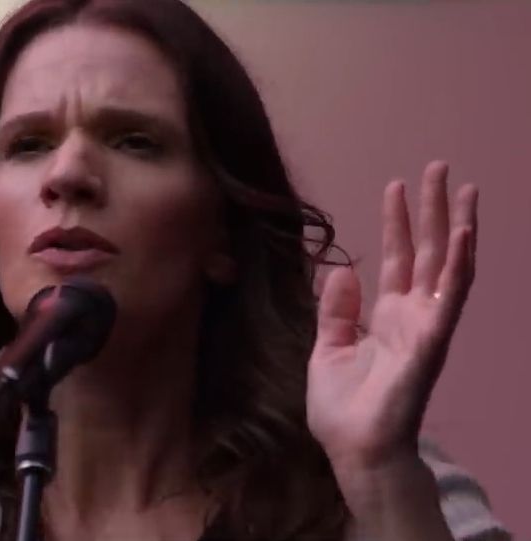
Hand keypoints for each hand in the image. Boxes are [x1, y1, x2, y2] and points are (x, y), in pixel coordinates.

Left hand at [307, 161, 477, 471]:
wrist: (355, 449)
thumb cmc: (343, 407)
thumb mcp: (327, 349)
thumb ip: (336, 310)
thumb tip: (342, 269)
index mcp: (385, 316)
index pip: (396, 258)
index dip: (397, 223)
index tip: (396, 186)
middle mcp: (412, 315)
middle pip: (426, 251)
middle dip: (431, 210)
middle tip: (438, 167)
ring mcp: (426, 326)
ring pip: (447, 265)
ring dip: (455, 224)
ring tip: (461, 186)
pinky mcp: (432, 341)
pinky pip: (451, 297)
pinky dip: (460, 263)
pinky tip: (464, 232)